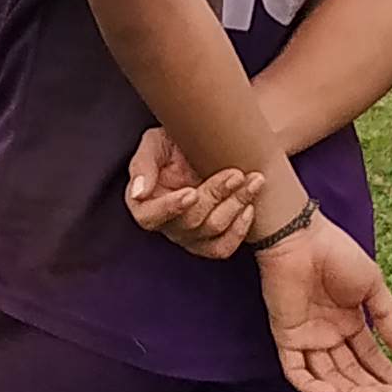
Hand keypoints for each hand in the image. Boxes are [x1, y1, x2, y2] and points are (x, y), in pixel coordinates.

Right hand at [123, 129, 263, 259]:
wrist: (205, 148)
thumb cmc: (175, 144)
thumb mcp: (154, 143)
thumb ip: (143, 165)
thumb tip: (139, 193)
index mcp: (145, 203)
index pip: (149, 217)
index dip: (170, 208)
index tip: (192, 192)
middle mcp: (166, 224)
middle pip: (189, 221)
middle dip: (215, 195)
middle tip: (235, 173)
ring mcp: (189, 237)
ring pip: (212, 230)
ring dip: (235, 204)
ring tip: (252, 180)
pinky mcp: (210, 243)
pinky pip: (223, 248)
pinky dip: (239, 228)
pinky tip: (249, 206)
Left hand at [255, 218, 391, 391]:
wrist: (302, 239)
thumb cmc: (338, 255)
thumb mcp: (373, 285)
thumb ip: (388, 318)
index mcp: (350, 323)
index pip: (370, 359)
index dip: (388, 376)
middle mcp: (329, 335)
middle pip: (351, 373)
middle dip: (372, 389)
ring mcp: (308, 338)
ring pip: (328, 378)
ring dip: (350, 391)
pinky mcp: (286, 338)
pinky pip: (296, 373)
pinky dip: (312, 387)